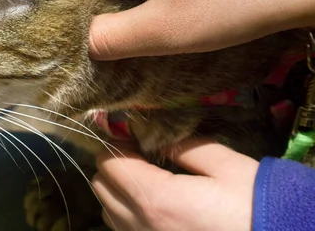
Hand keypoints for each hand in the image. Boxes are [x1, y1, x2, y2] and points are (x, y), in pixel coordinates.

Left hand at [93, 140, 257, 230]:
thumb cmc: (255, 205)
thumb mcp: (226, 166)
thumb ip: (185, 146)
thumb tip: (157, 136)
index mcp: (155, 200)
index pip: (109, 164)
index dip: (117, 144)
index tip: (134, 136)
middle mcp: (141, 227)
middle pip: (102, 188)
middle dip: (114, 166)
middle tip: (139, 154)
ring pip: (108, 212)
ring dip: (117, 191)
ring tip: (145, 179)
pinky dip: (126, 214)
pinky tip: (152, 205)